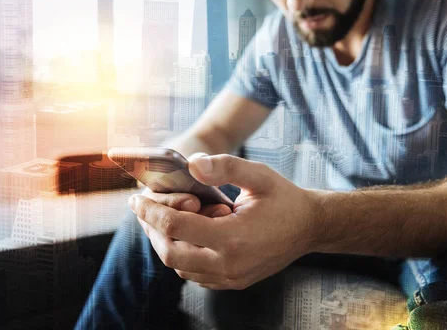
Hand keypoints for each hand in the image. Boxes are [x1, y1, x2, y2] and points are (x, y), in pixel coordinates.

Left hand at [128, 154, 318, 289]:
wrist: (310, 228)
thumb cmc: (284, 198)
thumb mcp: (258, 175)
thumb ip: (225, 167)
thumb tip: (192, 164)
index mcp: (233, 237)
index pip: (176, 227)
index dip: (150, 211)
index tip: (136, 198)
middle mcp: (229, 264)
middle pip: (170, 252)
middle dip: (152, 229)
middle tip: (145, 209)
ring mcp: (231, 278)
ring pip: (180, 267)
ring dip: (166, 243)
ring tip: (165, 219)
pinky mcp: (233, 282)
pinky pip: (195, 275)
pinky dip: (182, 256)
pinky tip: (185, 235)